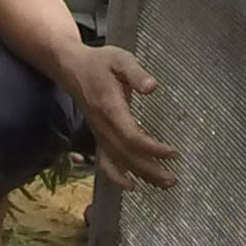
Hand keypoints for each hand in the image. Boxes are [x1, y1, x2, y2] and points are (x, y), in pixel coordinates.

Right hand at [61, 46, 179, 191]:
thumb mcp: (120, 59)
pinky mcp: (98, 136)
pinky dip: (116, 177)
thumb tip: (151, 87)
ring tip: (163, 185)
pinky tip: (131, 186)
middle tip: (173, 179)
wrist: (72, 68)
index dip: (151, 149)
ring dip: (140, 175)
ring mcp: (99, 134)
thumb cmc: (100, 62)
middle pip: (126, 155)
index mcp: (110, 108)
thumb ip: (136, 74)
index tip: (172, 152)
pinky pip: (105, 162)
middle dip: (150, 170)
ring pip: (118, 162)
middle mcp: (103, 126)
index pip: (131, 136)